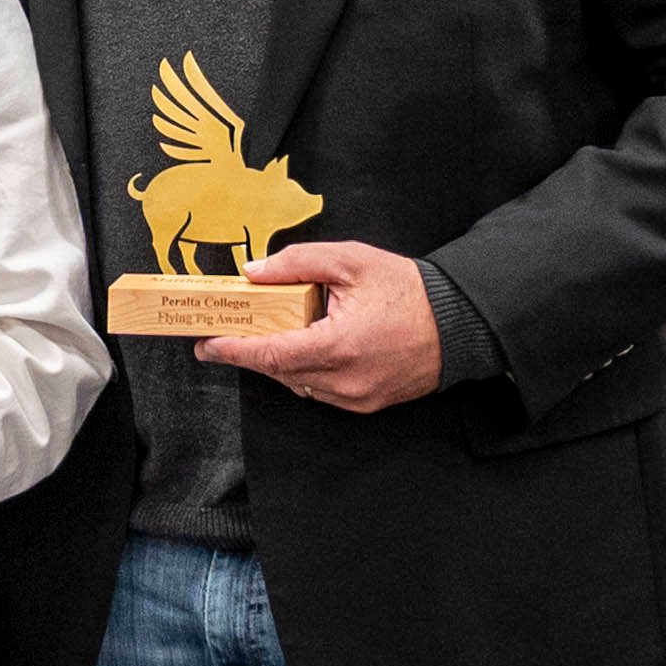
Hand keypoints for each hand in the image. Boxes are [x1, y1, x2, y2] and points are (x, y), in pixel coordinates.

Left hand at [195, 242, 442, 412]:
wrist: (459, 323)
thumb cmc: (408, 291)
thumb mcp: (350, 261)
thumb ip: (297, 262)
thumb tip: (254, 272)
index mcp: (338, 346)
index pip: (270, 355)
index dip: (233, 350)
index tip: (205, 344)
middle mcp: (345, 381)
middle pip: (278, 372)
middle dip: (248, 353)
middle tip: (223, 334)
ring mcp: (357, 398)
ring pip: (297, 384)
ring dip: (276, 362)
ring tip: (261, 335)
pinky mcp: (367, 404)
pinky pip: (320, 391)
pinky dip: (302, 371)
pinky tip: (299, 347)